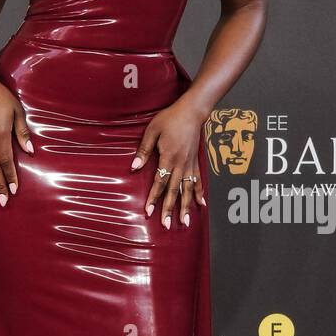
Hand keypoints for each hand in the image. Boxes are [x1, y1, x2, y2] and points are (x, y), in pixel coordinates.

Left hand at [131, 96, 206, 227]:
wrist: (192, 111)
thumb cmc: (170, 118)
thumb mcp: (152, 130)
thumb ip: (144, 150)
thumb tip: (134, 167)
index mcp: (169, 157)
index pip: (160, 182)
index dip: (154, 197)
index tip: (149, 211)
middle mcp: (181, 164)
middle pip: (174, 190)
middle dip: (169, 209)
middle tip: (166, 225)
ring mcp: (190, 164)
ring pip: (188, 190)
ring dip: (186, 207)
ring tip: (184, 222)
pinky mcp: (196, 162)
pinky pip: (198, 181)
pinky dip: (199, 193)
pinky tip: (200, 205)